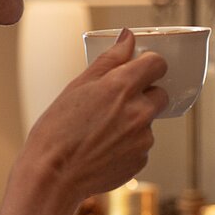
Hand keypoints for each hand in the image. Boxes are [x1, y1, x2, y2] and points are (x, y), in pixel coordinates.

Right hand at [23, 28, 168, 202]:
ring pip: (148, 122)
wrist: (53, 175)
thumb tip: (128, 38)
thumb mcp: (78, 86)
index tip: (140, 69)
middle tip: (117, 103)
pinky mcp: (141, 160)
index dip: (149, 65)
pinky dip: (128, 145)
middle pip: (160, 95)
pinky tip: (103, 148)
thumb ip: (109, 60)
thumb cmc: (57, 130)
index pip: (157, 64)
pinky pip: (141, 145)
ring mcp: (143, 138)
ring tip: (101, 131)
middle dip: (144, 95)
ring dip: (133, 122)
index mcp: (122, 86)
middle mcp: (139, 111)